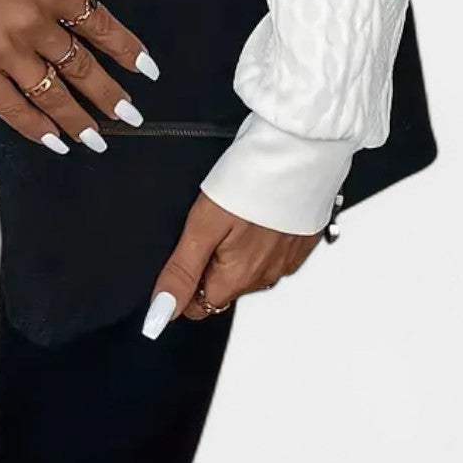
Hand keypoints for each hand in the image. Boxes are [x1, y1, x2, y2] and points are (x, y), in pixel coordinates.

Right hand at [0, 0, 157, 152]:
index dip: (127, 50)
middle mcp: (33, 20)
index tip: (146, 70)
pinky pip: (13, 107)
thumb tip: (99, 8)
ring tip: (96, 137)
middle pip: (81, 66)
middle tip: (130, 115)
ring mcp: (5, 48)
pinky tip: (55, 141)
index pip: (101, 24)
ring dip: (78, 120)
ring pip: (53, 94)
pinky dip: (37, 128)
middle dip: (110, 95)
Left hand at [141, 191, 321, 337]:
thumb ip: (182, 270)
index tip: (182, 249)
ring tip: (232, 209)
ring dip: (235, 248)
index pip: (200, 305)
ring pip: (249, 266)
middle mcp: (267, 275)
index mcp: (239, 276)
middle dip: (209, 261)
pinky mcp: (301, 240)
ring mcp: (288, 258)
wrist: (301, 149)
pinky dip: (261, 235)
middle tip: (207, 221)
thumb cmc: (252, 179)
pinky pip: (273, 249)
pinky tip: (255, 208)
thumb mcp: (203, 223)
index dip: (184, 281)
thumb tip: (161, 312)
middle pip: (224, 284)